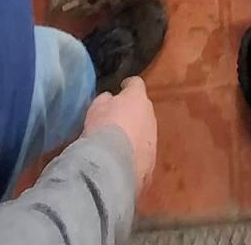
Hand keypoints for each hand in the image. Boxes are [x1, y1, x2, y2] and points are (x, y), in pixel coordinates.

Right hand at [83, 76, 157, 195]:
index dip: (128, 86)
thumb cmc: (102, 130)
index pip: (136, 83)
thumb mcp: (96, 107)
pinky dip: (135, 154)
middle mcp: (151, 116)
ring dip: (136, 134)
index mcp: (138, 98)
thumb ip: (106, 99)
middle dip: (133, 112)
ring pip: (146, 132)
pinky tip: (123, 161)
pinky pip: (143, 153)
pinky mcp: (152, 162)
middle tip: (119, 118)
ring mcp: (153, 140)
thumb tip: (110, 99)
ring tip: (120, 143)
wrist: (111, 167)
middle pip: (143, 109)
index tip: (122, 88)